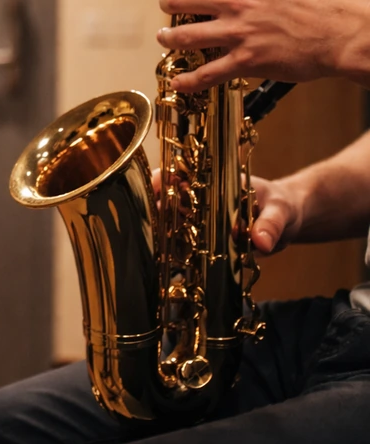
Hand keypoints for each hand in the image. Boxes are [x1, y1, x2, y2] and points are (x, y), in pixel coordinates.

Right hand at [150, 169, 304, 254]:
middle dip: (157, 214)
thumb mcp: (281, 210)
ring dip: (166, 238)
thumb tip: (261, 243)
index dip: (160, 180)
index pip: (178, 174)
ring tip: (162, 253)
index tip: (153, 190)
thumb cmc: (283, 206)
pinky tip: (175, 269)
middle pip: (168, 203)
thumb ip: (271, 224)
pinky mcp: (208, 245)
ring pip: (174, 228)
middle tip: (157, 229)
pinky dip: (180, 258)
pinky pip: (189, 249)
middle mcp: (202, 201)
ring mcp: (203, 224)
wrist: (289, 221)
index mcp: (214, 182)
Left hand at [155, 0, 369, 92]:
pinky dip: (188, 80)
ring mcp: (238, 32)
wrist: (350, 31)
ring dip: (168, 37)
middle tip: (168, 5)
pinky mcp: (247, 61)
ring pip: (183, 36)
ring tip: (166, 37)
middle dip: (167, 2)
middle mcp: (235, 1)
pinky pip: (207, 74)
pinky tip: (177, 82)